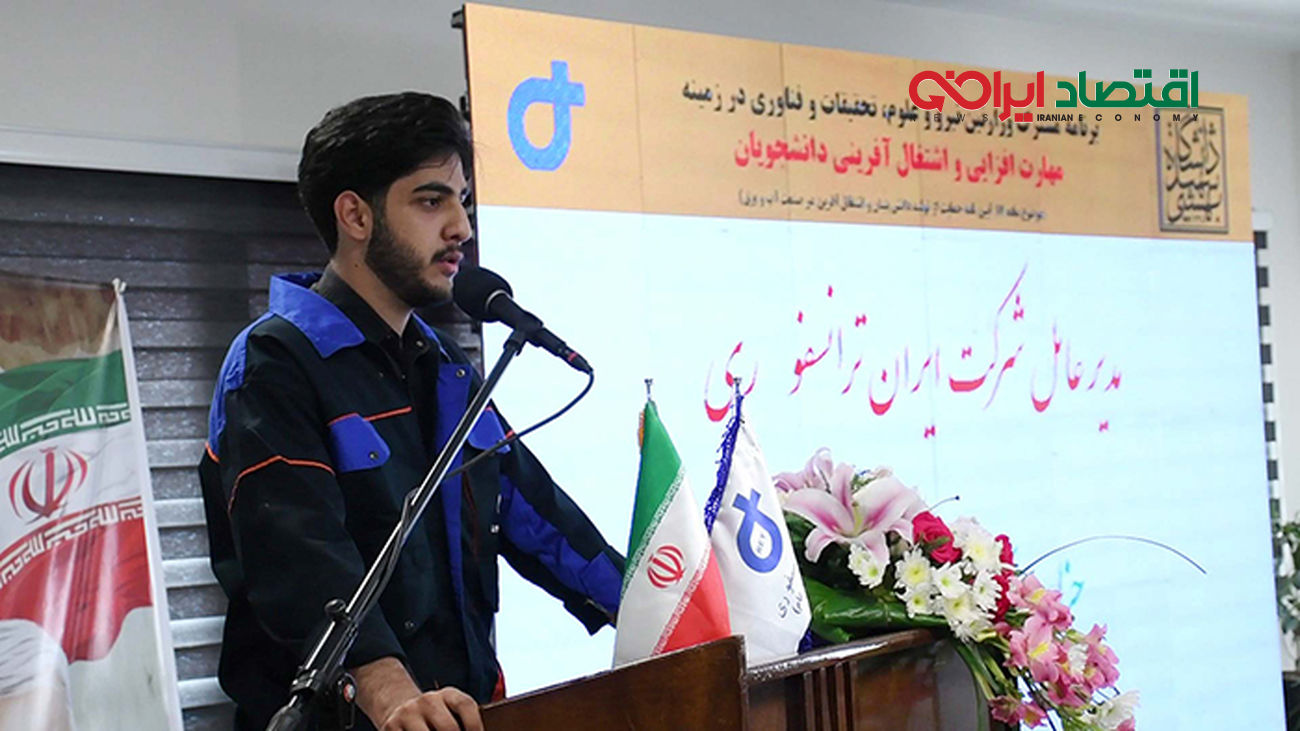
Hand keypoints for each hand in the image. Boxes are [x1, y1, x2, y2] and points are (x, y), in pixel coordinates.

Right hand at [352, 657, 482, 730]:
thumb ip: (460, 723)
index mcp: (448, 695)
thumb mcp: (450, 713)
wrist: (401, 710)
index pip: (465, 706)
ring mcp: (408, 713)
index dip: (474, 725)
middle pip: (449, 728)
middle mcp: (428, 701)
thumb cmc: (436, 718)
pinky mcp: (390, 726)